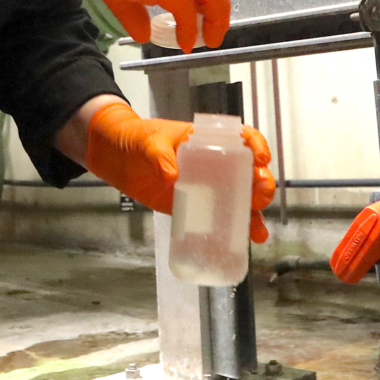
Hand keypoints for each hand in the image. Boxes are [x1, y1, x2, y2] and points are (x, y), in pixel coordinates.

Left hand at [82, 100, 275, 242]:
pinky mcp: (195, 206)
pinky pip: (219, 218)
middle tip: (258, 197)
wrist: (117, 157)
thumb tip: (171, 175)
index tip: (261, 159)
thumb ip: (159, 155)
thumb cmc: (138, 139)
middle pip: (249, 173)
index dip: (257, 146)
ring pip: (240, 200)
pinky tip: (245, 241)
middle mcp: (215, 163)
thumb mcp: (150, 141)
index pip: (243, 138)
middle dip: (261, 185)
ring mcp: (207, 186)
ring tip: (257, 230)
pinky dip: (234, 230)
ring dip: (254, 214)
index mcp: (209, 140)